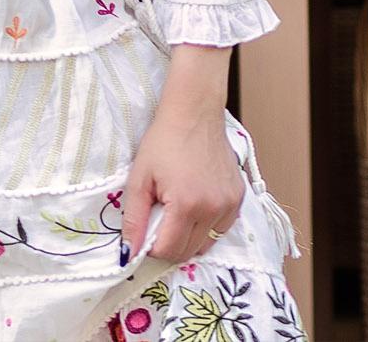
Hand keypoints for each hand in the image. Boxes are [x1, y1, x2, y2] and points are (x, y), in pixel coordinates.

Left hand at [120, 105, 245, 263]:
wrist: (194, 113)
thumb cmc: (163, 141)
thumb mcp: (139, 177)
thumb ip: (134, 219)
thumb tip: (129, 254)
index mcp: (186, 204)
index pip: (169, 251)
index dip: (152, 247)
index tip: (146, 229)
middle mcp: (213, 208)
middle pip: (189, 252)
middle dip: (170, 244)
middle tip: (159, 218)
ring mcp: (229, 205)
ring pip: (206, 244)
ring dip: (189, 237)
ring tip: (177, 209)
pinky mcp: (239, 198)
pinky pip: (221, 228)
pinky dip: (206, 226)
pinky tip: (195, 203)